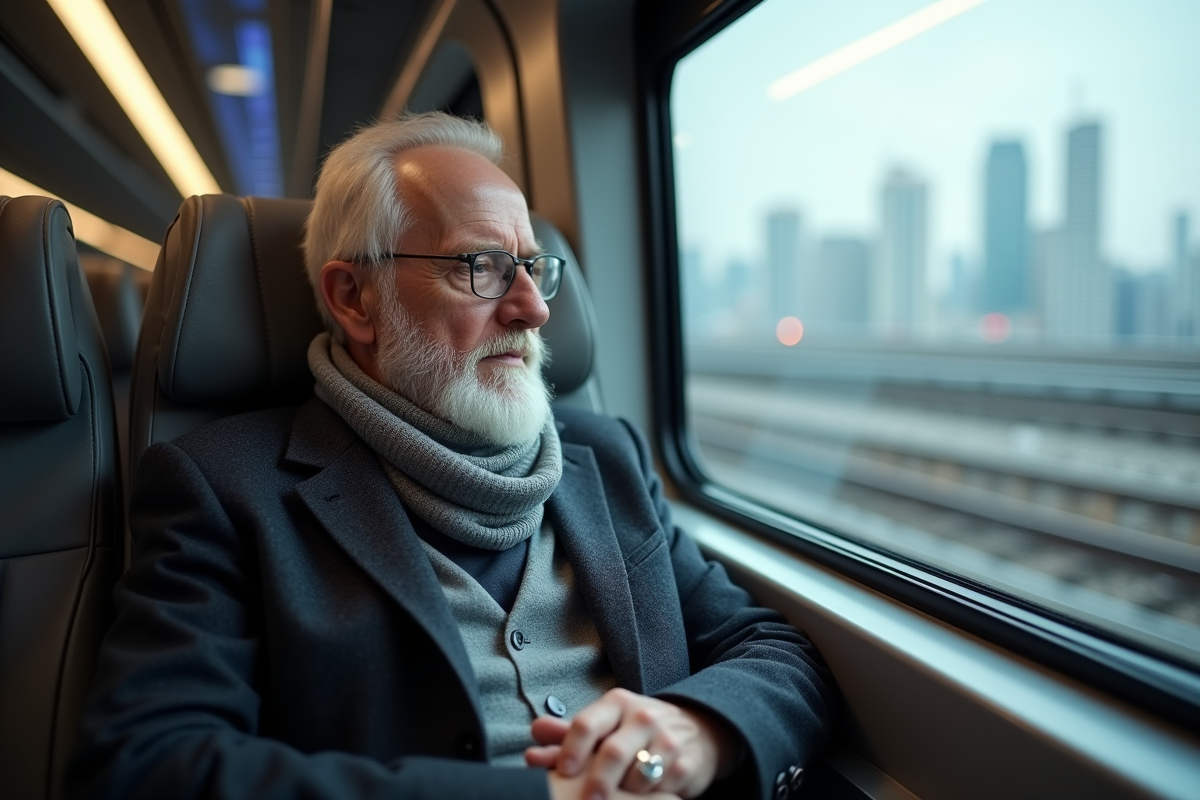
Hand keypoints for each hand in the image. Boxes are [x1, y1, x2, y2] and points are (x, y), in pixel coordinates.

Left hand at [526, 688, 737, 798]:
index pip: (587, 724)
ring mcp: (669, 739)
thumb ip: (567, 734)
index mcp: (617, 704)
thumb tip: (534, 732)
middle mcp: (644, 716)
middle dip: (597, 782)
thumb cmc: (636, 732)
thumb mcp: (604, 726)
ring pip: (639, 775)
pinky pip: (663, 787)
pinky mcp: (688, 763)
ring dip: (625, 792)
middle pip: (613, 753)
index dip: (571, 750)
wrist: (697, 731)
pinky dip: (650, 797)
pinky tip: (644, 797)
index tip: (563, 772)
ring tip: (618, 797)